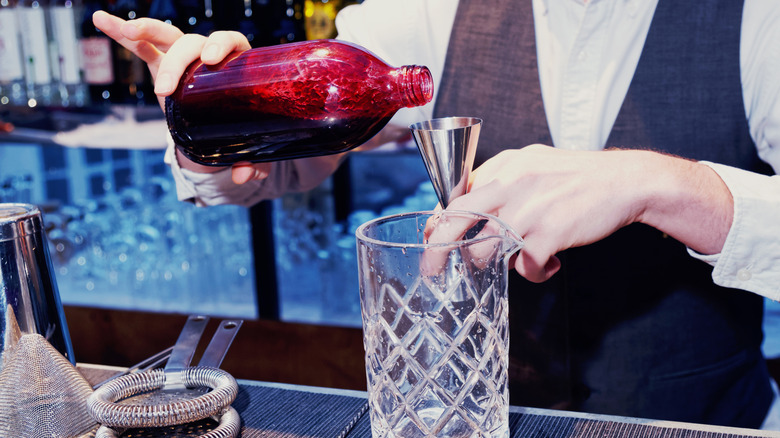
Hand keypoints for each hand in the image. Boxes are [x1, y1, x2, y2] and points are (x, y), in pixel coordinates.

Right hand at [92, 11, 271, 181]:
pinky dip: (121, 32)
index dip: (220, 45)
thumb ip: (251, 163)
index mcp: (237, 63)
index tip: (210, 60)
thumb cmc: (243, 128)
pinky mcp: (163, 64)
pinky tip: (101, 20)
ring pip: (167, 36)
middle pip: (192, 43)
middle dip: (176, 61)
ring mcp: (185, 57)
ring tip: (125, 30)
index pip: (231, 42)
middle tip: (164, 89)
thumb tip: (243, 177)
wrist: (225, 125)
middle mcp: (209, 54)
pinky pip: (142, 45)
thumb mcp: (250, 148)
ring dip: (146, 31)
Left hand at [445, 145, 733, 282]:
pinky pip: (526, 266)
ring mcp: (529, 209)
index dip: (439, 220)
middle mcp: (511, 184)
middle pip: (457, 219)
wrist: (626, 181)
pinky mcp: (550, 233)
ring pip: (486, 250)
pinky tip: (550, 265)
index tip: (431, 237)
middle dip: (437, 249)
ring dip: (494, 265)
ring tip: (518, 261)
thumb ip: (502, 180)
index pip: (456, 195)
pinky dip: (535, 273)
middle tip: (432, 270)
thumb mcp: (533, 164)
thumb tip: (469, 204)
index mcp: (504, 165)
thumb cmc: (577, 176)